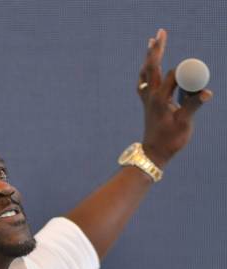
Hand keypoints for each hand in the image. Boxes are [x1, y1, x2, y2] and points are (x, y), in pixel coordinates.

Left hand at [138, 28, 212, 167]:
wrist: (153, 154)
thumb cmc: (170, 140)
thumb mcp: (184, 124)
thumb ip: (194, 106)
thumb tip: (207, 93)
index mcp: (159, 99)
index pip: (172, 76)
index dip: (185, 74)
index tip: (196, 83)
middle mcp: (151, 96)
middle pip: (152, 67)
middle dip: (157, 49)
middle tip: (160, 32)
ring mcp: (147, 99)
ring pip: (146, 73)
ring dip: (150, 57)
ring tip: (152, 41)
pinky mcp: (147, 104)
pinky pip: (143, 83)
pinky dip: (145, 72)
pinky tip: (146, 67)